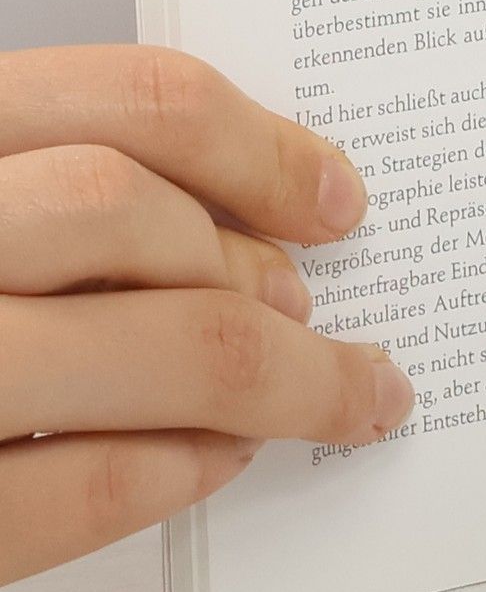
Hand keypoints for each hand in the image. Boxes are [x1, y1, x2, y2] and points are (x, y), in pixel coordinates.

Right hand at [0, 47, 413, 586]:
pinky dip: (176, 473)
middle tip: (314, 303)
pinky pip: (79, 493)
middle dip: (260, 268)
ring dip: (274, 374)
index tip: (337, 195)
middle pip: (141, 218)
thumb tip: (236, 221)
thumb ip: (42, 185)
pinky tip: (216, 460)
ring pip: (153, 347)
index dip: (260, 145)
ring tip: (313, 389)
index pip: (128, 98)